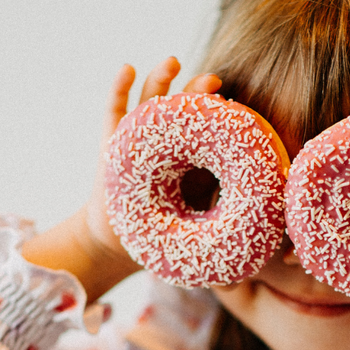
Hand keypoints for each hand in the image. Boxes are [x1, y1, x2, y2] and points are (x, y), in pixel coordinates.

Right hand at [83, 60, 223, 264]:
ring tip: (174, 61)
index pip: (207, 147)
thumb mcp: (183, 247)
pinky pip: (114, 112)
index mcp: (188, 174)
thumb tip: (231, 288)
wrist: (118, 241)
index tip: (236, 115)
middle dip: (196, 99)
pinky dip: (120, 89)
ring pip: (150, 108)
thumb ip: (205, 258)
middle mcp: (167, 155)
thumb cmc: (158, 242)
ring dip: (161, 83)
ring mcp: (139, 146)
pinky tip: (127, 67)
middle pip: (182, 120)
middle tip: (213, 82)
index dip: (219, 131)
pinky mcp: (113, 145)